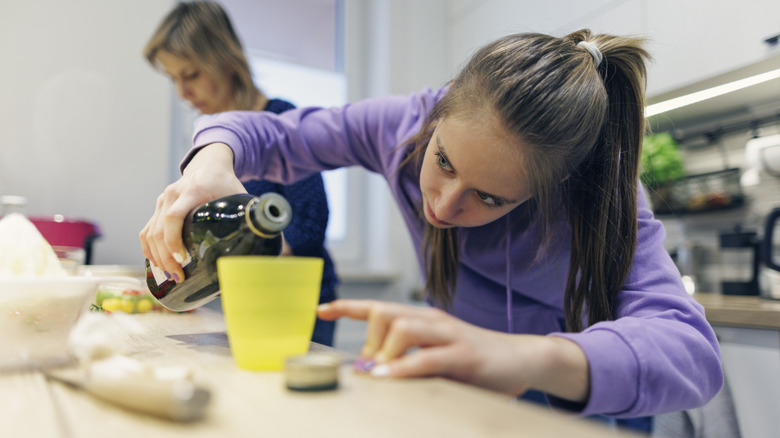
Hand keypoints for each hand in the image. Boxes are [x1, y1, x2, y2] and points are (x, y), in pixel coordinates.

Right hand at [139, 143, 246, 281]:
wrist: (209, 163)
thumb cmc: (226, 182)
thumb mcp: (240, 196)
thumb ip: (254, 216)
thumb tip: (277, 245)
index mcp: (192, 190)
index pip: (173, 216)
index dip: (174, 240)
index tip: (182, 259)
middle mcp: (172, 194)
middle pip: (158, 230)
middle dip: (166, 257)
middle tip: (179, 276)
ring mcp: (162, 201)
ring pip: (149, 233)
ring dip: (156, 257)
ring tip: (170, 276)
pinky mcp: (157, 208)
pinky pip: (146, 231)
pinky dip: (149, 250)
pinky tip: (158, 265)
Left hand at [317, 299, 589, 401]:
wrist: (522, 359)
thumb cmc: (474, 361)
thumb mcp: (436, 356)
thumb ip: (406, 358)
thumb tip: (369, 371)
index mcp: (423, 319)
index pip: (378, 306)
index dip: (348, 306)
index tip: (321, 309)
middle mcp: (432, 320)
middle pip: (385, 312)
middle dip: (367, 339)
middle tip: (368, 368)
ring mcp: (449, 335)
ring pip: (402, 327)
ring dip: (383, 353)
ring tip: (380, 374)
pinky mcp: (464, 355)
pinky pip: (426, 357)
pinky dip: (403, 367)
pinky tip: (388, 377)